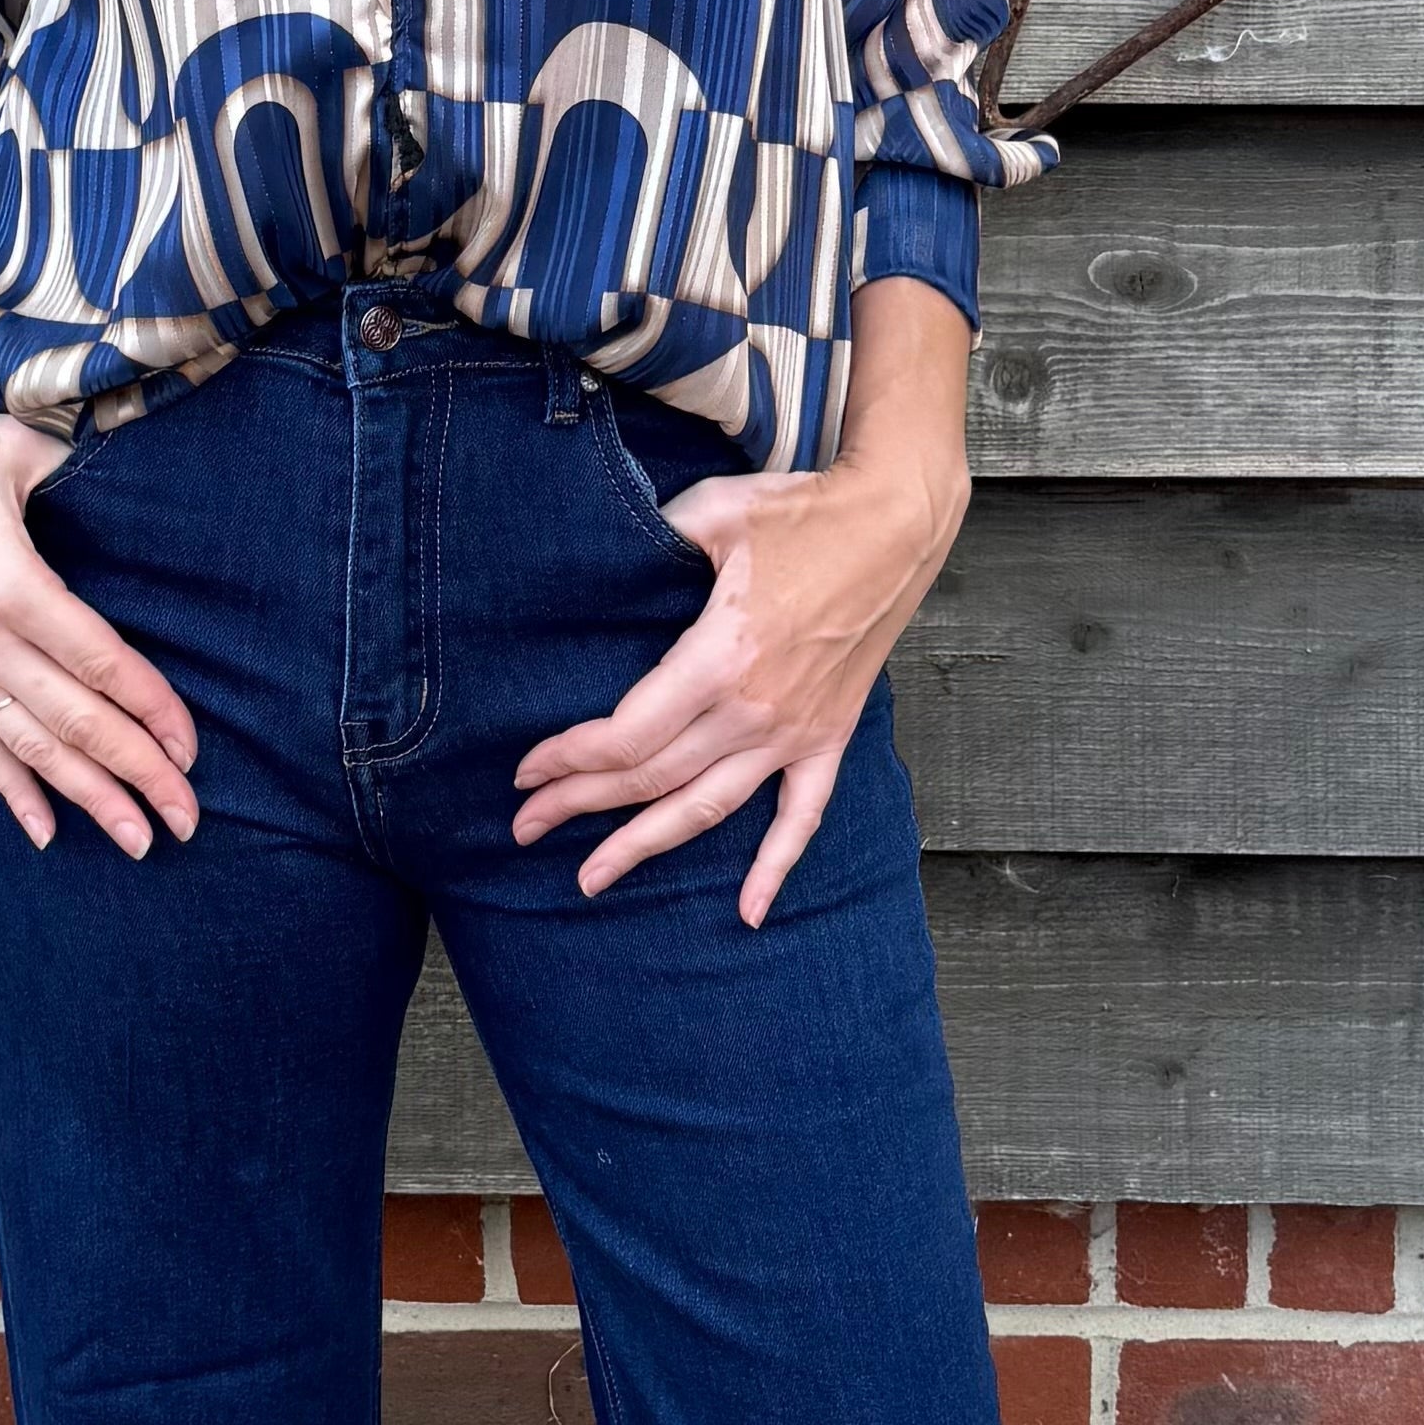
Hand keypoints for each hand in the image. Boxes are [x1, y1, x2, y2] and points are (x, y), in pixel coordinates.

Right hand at [0, 302, 196, 858]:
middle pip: (71, 719)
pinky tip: (45, 832)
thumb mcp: (23, 453)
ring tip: (135, 840)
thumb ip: (88, 483)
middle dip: (134, 774)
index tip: (189, 748)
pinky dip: (11, 791)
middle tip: (186, 818)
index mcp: (8, 582)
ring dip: (84, 798)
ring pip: (27, 746)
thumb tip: (153, 498)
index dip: (150, 709)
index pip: (97, 662)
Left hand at [511, 279, 971, 928]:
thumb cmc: (803, 513)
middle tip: (526, 827)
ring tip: (592, 879)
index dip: (569, 758)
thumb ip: (648, 543)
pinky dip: (775, 867)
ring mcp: (796, 732)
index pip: (627, 735)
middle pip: (651, 778)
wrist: (898, 523)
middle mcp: (756, 710)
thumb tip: (596, 560)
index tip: (527, 770)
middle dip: (580, 805)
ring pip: (706, 807)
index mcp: (721, 657)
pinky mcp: (829, 737)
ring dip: (644, 846)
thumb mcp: (711, 513)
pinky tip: (748, 912)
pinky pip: (801, 817)